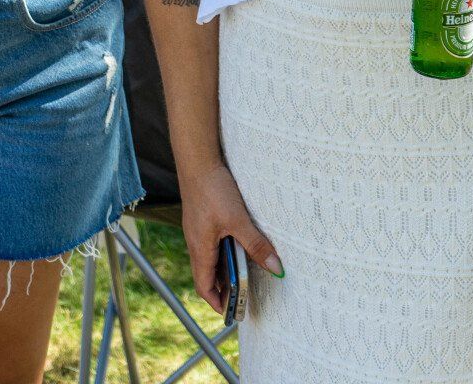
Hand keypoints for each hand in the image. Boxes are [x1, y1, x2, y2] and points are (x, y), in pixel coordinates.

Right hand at [180, 161, 282, 312]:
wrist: (198, 161)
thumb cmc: (213, 190)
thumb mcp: (238, 220)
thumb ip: (256, 245)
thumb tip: (275, 268)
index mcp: (200, 249)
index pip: (204, 286)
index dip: (217, 301)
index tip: (232, 311)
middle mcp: (196, 243)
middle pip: (207, 275)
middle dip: (224, 288)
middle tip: (244, 295)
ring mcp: (198, 231)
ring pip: (211, 258)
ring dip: (226, 268)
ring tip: (246, 272)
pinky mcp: (203, 219)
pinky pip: (213, 244)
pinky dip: (226, 251)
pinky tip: (240, 244)